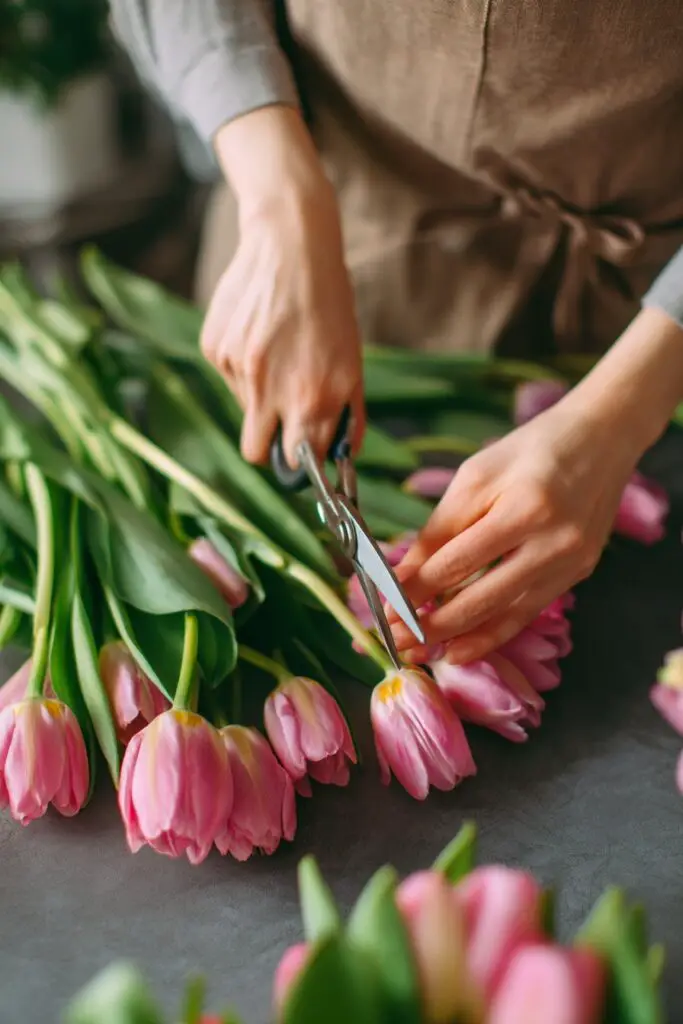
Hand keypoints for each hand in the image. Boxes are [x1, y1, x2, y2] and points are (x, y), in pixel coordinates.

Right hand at [201, 107, 363, 466]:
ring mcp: (238, 368)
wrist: (290, 244)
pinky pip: (228, 378)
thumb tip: (342, 456)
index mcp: (312, 397)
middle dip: (268, 446)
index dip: (300, 461)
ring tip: (279, 352)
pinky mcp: (215, 348)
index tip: (303, 453)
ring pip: (243, 409)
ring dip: (259, 394)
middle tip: (282, 422)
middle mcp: (271, 388)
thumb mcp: (352, 361)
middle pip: (255, 452)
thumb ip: (347, 414)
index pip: (296, 461)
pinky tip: (259, 334)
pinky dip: (242, 366)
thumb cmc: (329, 304)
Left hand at [388, 306, 682, 663]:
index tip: (383, 610)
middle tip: (393, 642)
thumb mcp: (476, 476)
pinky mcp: (577, 575)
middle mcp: (553, 543)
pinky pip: (526, 613)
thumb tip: (405, 575)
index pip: (457, 563)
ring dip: (457, 639)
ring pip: (504, 616)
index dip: (416, 590)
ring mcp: (571, 564)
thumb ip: (442, 528)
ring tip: (418, 654)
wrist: (602, 439)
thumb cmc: (529, 450)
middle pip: (480, 599)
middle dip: (430, 625)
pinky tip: (460, 651)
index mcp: (525, 508)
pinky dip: (491, 635)